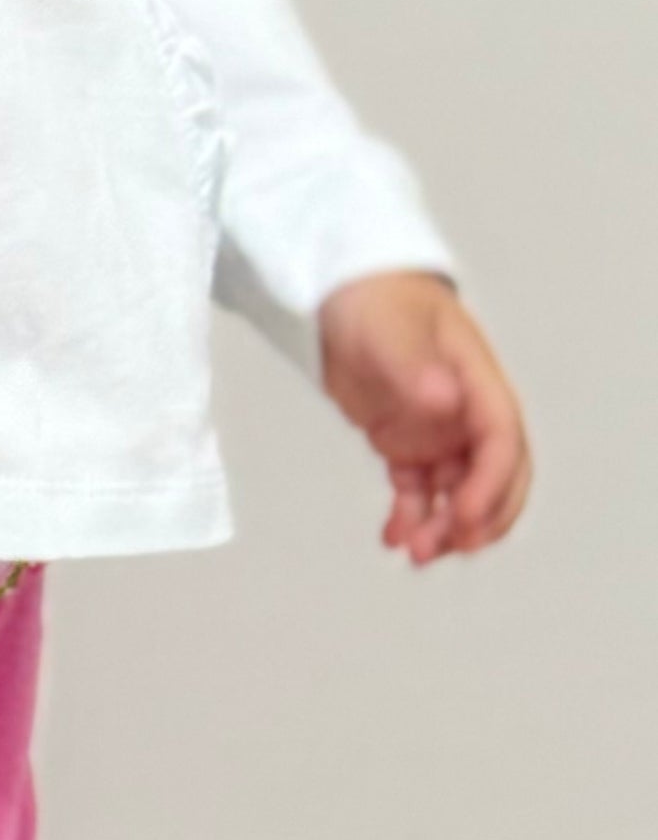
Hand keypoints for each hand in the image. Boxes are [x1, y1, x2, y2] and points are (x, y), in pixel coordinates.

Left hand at [317, 271, 530, 564]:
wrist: (337, 289)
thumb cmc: (374, 295)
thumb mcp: (391, 327)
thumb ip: (416, 365)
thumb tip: (446, 399)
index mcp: (477, 381)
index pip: (502, 441)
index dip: (491, 484)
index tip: (465, 514)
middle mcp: (465, 412)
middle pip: (493, 478)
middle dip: (479, 519)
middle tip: (447, 546)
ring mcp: (437, 430)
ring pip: (457, 493)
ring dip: (444, 527)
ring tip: (414, 550)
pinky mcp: (406, 442)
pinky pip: (420, 491)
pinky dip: (412, 517)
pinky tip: (393, 536)